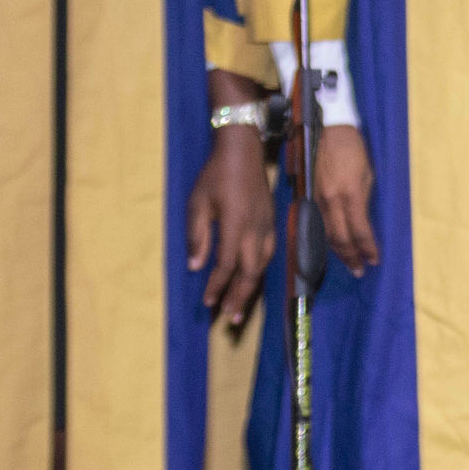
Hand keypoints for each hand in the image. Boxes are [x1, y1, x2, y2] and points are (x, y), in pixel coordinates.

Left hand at [187, 88, 274, 329]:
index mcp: (236, 226)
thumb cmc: (215, 175)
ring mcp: (268, 226)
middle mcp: (256, 230)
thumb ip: (197, 236)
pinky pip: (269, 253)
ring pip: (263, 265)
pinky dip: (260, 270)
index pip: (226, 265)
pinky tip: (253, 277)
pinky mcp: (272, 221)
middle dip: (240, 297)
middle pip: (250, 272)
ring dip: (251, 288)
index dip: (216, 286)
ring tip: (241, 306)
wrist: (243, 150)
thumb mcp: (198, 203)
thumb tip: (195, 266)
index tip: (207, 303)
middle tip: (230, 319)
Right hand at [312, 122, 381, 275]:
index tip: (375, 259)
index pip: (360, 230)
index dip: (367, 248)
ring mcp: (317, 198)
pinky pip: (317, 222)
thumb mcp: (368, 172)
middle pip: (341, 238)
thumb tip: (364, 220)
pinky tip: (331, 245)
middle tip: (360, 270)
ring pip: (326, 233)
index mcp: (350, 193)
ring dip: (338, 251)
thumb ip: (364, 198)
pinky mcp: (309, 195)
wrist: (326, 129)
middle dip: (351, 256)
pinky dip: (325, 237)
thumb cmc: (353, 148)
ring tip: (349, 263)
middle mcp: (331, 200)